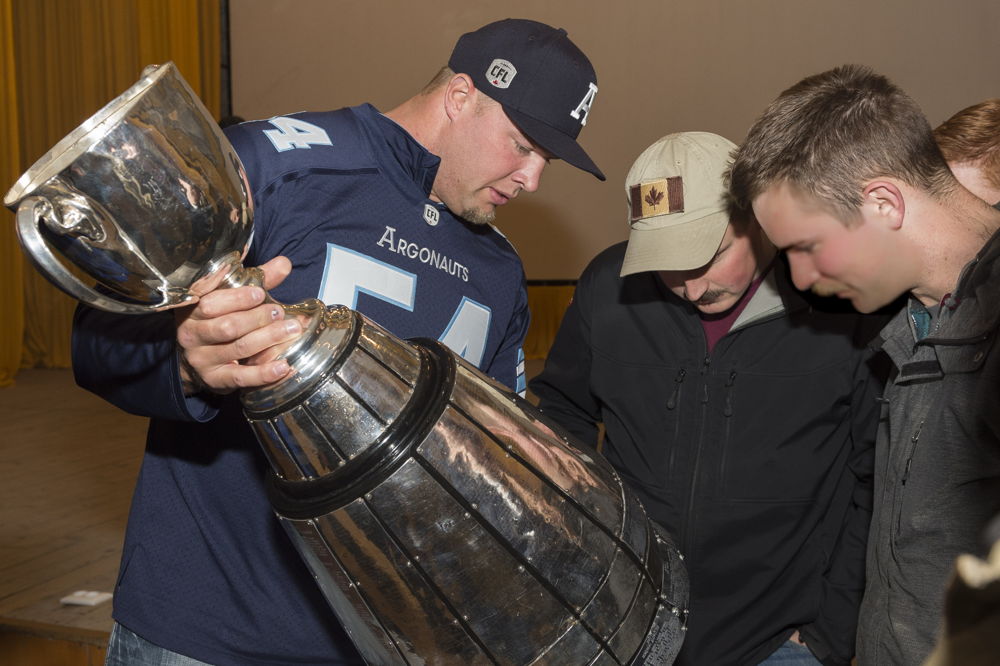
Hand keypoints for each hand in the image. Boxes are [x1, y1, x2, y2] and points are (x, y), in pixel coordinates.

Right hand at [175, 256, 300, 393]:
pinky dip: (263, 373)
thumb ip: (257, 280)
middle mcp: (192, 333)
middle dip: (256, 318)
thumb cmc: (220, 319)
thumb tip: (284, 263)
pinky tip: (283, 366)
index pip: (209, 301)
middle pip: (226, 326)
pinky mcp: (215, 379)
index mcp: (193, 308)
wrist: (199, 360)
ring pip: (237, 348)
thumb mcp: (233, 297)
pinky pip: (240, 377)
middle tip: (279, 312)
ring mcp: (201, 358)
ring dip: (267, 338)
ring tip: (291, 329)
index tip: (259, 293)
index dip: (236, 297)